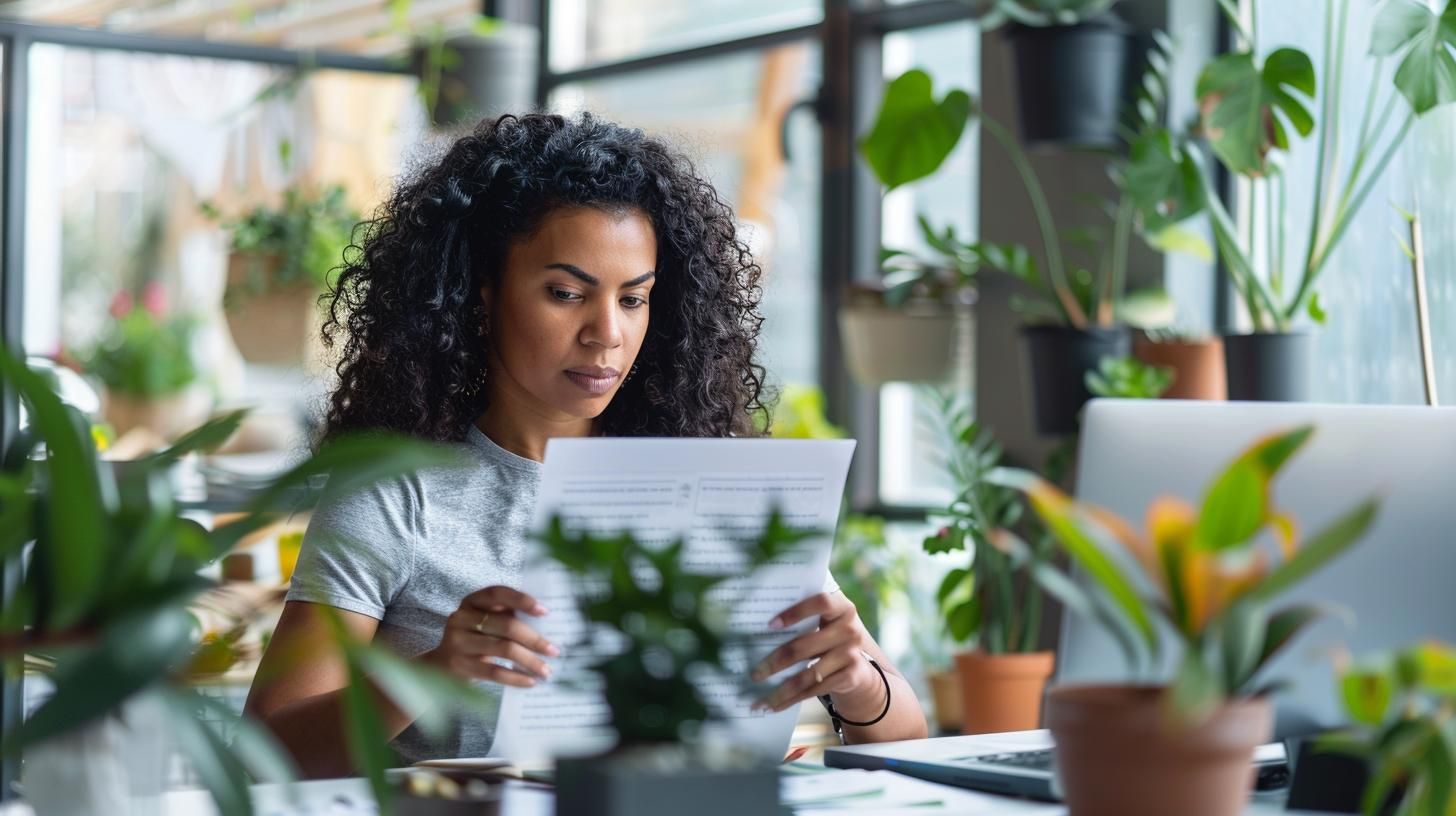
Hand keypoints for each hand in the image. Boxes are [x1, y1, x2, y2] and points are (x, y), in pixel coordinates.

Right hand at [423, 586, 559, 687]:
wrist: (439, 667)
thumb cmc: (472, 639)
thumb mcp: (483, 622)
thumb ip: (505, 616)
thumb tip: (544, 622)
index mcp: (470, 601)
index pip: (498, 593)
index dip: (522, 600)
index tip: (545, 611)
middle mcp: (461, 618)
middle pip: (506, 626)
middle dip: (534, 639)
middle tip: (554, 650)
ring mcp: (458, 642)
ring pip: (504, 649)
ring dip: (530, 661)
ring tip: (546, 670)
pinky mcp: (460, 666)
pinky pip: (495, 672)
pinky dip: (516, 677)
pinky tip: (530, 682)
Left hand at [749, 591, 880, 713]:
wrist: (858, 668)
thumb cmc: (829, 639)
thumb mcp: (824, 624)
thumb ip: (802, 622)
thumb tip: (757, 634)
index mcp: (841, 607)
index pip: (821, 602)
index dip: (796, 612)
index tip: (771, 625)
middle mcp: (850, 629)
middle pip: (805, 645)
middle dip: (775, 662)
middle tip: (755, 674)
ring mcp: (852, 653)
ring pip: (808, 674)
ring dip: (780, 689)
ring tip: (760, 700)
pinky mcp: (851, 676)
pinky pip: (815, 689)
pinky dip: (792, 699)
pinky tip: (775, 705)